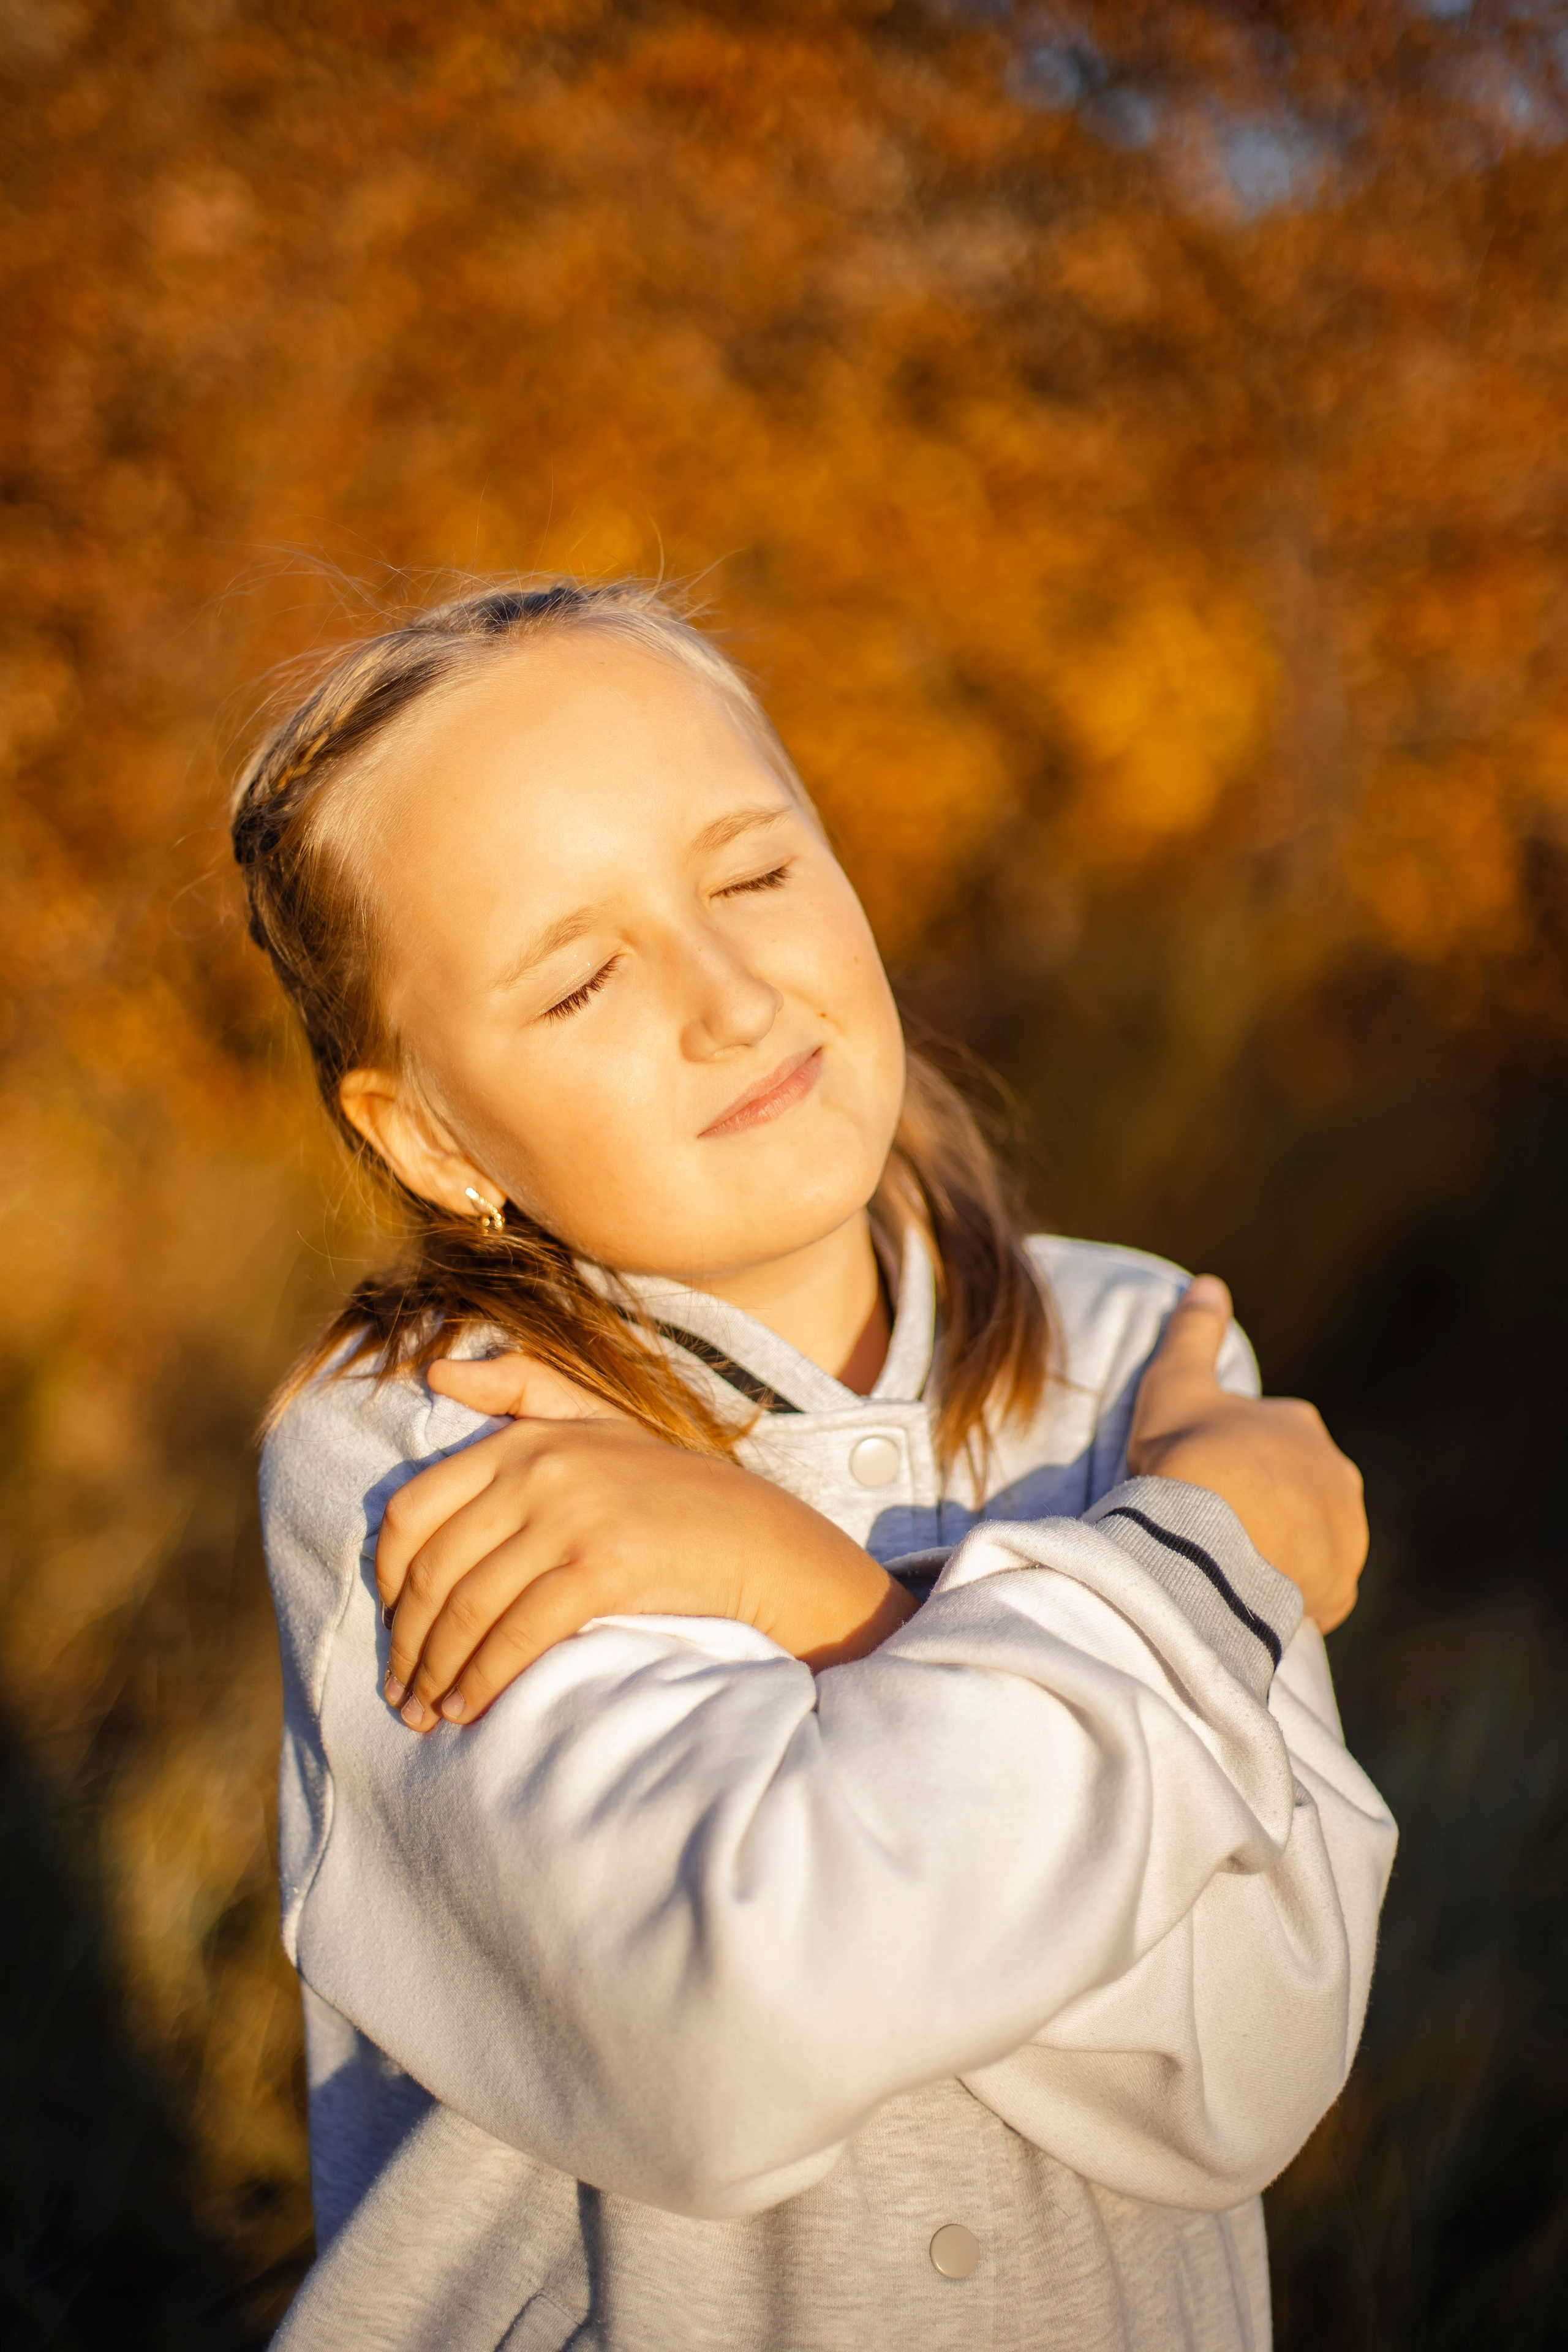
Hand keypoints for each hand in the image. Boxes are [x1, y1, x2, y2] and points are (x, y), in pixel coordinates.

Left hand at [379, 1354, 914, 1727]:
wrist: (757, 1536)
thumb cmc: (670, 1486)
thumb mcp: (596, 1418)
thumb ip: (520, 1388)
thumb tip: (436, 1372)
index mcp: (523, 1439)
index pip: (413, 1509)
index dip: (385, 1575)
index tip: (388, 1620)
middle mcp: (537, 1471)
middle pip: (435, 1569)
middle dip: (406, 1642)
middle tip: (399, 1689)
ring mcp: (570, 1520)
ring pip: (469, 1607)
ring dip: (437, 1670)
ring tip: (427, 1711)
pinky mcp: (602, 1570)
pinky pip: (517, 1634)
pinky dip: (484, 1678)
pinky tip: (470, 1709)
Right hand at [1127, 1277, 1366, 1631]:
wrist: (1210, 1543)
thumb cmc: (1188, 1456)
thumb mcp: (1175, 1383)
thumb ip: (1193, 1333)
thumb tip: (1209, 1282)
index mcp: (1301, 1427)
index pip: (1272, 1438)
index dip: (1233, 1457)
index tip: (1201, 1477)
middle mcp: (1337, 1477)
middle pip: (1298, 1491)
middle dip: (1266, 1504)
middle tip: (1212, 1525)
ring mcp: (1345, 1537)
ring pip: (1312, 1541)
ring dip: (1282, 1550)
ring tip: (1229, 1567)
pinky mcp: (1341, 1589)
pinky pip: (1316, 1591)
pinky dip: (1290, 1593)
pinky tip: (1250, 1598)